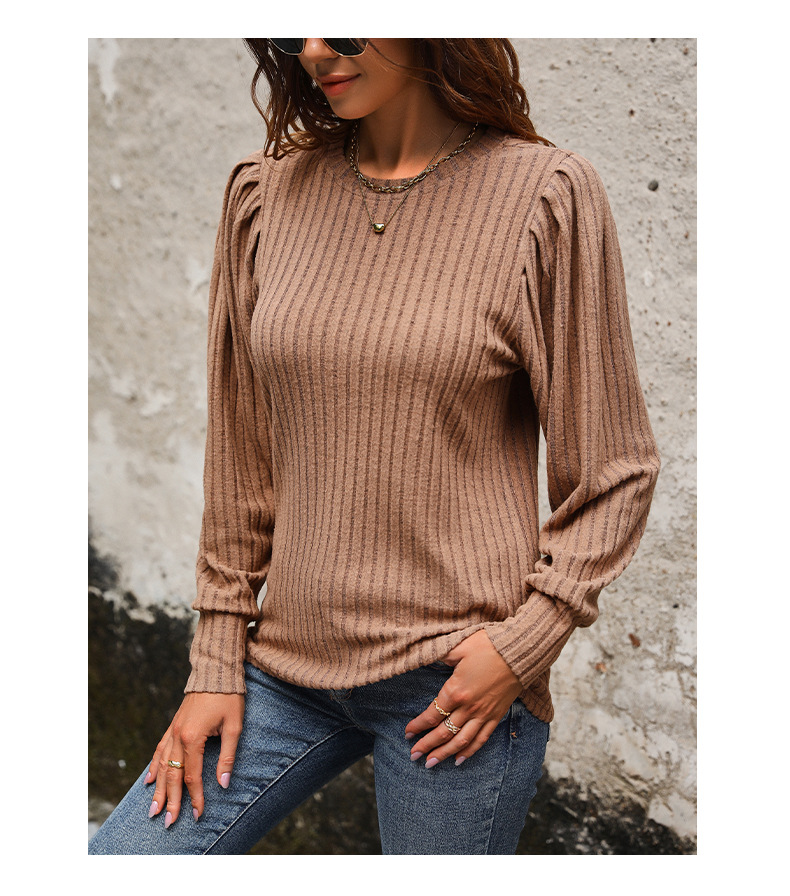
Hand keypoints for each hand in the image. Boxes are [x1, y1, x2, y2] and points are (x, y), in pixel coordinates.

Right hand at [145, 692, 244, 827]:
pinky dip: (154, 766)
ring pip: (162, 765)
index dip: (195, 797)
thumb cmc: (229, 697)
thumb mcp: (234, 726)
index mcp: (193, 737)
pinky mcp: (174, 725)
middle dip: (171, 800)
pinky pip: (160, 749)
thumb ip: (226, 757)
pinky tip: (149, 780)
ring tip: (153, 809)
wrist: (217, 671)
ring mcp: (173, 730)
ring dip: (158, 789)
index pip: (192, 775)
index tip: (197, 814)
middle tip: (168, 822)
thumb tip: (223, 784)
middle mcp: (178, 736)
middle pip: (172, 775)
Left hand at [404, 630, 521, 767]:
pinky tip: (459, 760)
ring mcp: (483, 714)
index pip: (432, 715)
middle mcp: (468, 707)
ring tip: (430, 764)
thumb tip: (427, 658)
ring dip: (444, 754)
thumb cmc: (489, 645)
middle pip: (443, 733)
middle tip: (413, 756)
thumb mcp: (459, 647)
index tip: (407, 733)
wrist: (520, 652)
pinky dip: (469, 751)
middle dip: (426, 746)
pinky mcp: (496, 716)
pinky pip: (481, 739)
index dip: (417, 726)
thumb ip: (441, 656)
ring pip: (460, 741)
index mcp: (456, 691)